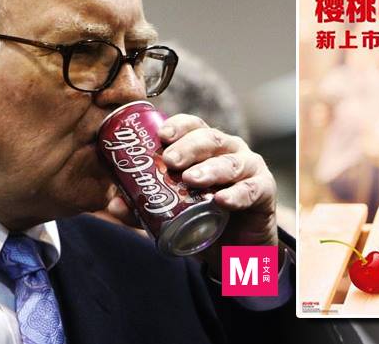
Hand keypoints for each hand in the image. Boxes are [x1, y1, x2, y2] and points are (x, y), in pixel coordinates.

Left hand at [106, 113, 277, 273]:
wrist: (237, 252)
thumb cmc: (204, 220)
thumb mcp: (171, 213)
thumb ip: (144, 208)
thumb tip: (114, 203)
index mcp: (206, 148)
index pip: (193, 126)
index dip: (178, 126)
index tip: (161, 136)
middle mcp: (229, 150)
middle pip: (211, 138)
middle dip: (189, 147)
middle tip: (170, 160)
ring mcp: (250, 168)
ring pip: (232, 161)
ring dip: (211, 169)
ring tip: (191, 179)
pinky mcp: (265, 190)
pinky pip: (252, 189)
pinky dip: (237, 194)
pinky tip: (222, 200)